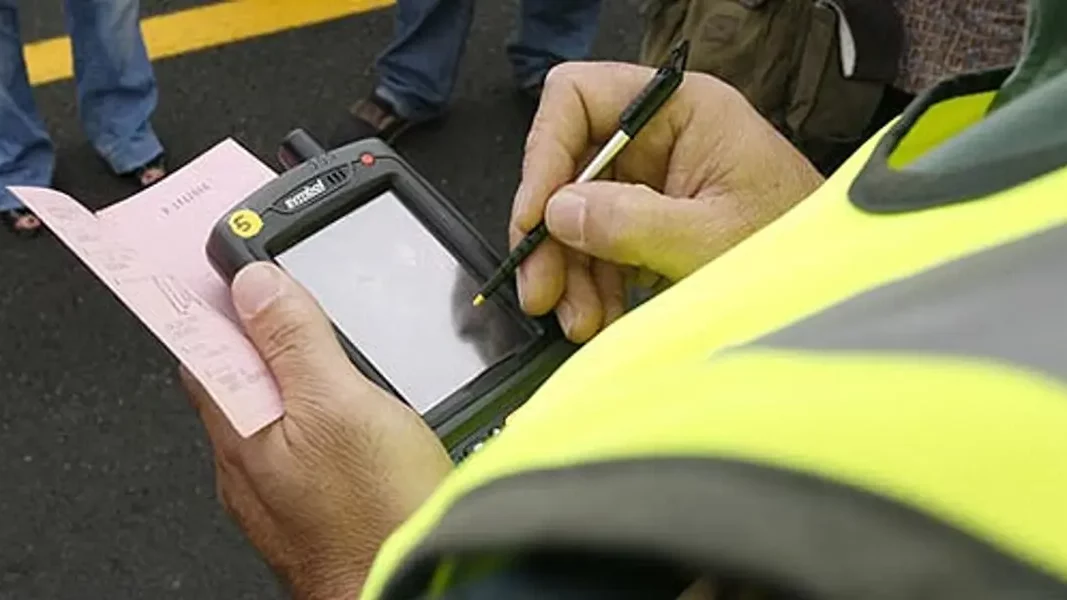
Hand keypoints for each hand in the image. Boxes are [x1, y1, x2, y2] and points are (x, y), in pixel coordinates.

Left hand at [183, 262, 451, 599]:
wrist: (406, 586)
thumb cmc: (375, 518)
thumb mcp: (341, 406)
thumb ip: (295, 342)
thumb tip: (255, 283)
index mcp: (239, 424)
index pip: (202, 340)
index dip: (216, 294)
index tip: (231, 258)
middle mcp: (245, 457)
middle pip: (234, 370)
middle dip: (256, 326)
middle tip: (283, 282)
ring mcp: (276, 482)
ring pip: (269, 404)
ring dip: (288, 366)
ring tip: (318, 331)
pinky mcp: (311, 498)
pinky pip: (298, 436)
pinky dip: (314, 405)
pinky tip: (349, 402)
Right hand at [511, 62, 823, 341]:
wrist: (836, 289)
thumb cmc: (799, 247)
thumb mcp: (711, 240)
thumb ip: (632, 223)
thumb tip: (558, 212)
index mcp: (681, 108)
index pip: (579, 98)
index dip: (545, 154)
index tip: (537, 216)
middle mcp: (660, 135)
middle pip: (569, 165)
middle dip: (553, 233)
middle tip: (541, 289)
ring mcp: (655, 179)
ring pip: (578, 213)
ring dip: (570, 271)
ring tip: (579, 319)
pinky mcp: (654, 220)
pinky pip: (601, 244)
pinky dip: (592, 284)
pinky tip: (597, 317)